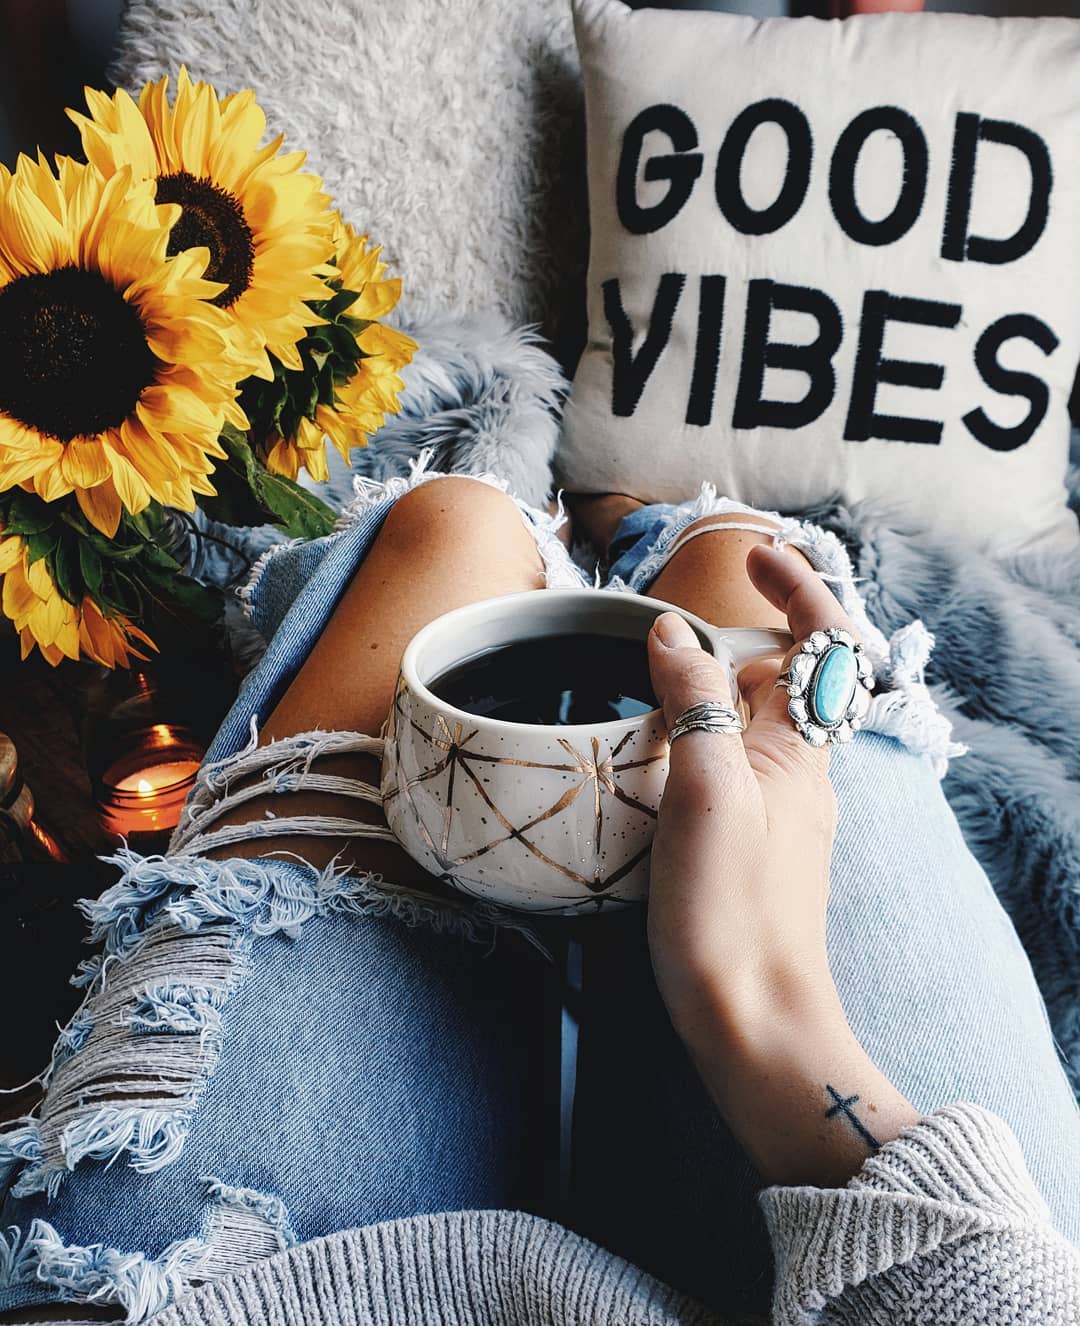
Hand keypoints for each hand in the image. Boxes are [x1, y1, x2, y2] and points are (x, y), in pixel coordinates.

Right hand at [646, 544, 845, 1037]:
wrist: (751, 1020)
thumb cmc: (729, 912)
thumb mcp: (704, 793)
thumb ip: (695, 704)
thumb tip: (674, 632)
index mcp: (797, 749)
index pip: (822, 643)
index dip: (798, 589)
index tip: (753, 556)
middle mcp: (796, 772)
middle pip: (782, 677)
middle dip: (739, 637)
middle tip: (670, 633)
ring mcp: (774, 809)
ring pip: (751, 723)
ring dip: (710, 690)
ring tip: (648, 689)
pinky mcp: (748, 843)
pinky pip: (731, 766)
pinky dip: (698, 740)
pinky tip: (653, 760)